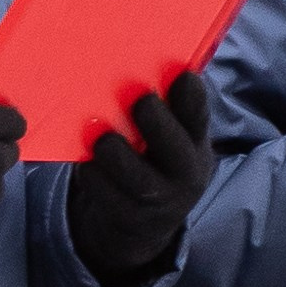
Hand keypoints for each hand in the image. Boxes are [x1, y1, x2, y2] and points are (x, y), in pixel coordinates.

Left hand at [66, 73, 213, 285]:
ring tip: (98, 132)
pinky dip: (92, 173)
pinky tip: (85, 159)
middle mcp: (184, 174)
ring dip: (115, 150)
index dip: (193, 98)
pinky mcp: (127, 217)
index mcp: (196, 146)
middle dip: (156, 122)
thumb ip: (168, 111)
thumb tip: (145, 61)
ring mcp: (157, 201)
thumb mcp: (173, 140)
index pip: (199, 118)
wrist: (144, 224)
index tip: (182, 76)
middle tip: (139, 100)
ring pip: (136, 176)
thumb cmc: (155, 162)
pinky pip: (104, 192)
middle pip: (173, 148)